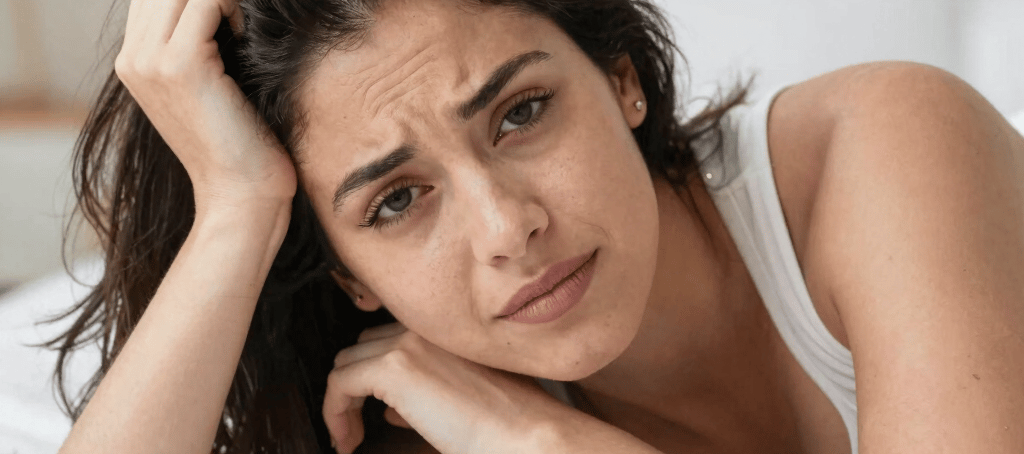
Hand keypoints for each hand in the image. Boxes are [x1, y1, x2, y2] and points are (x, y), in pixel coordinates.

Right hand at [115, 0, 295, 213]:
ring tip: (240, 28)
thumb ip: (200, 47)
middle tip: (237, 19)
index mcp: (132, 63)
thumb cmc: (238, 144)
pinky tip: (244, 37)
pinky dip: (232, 7)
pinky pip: (206, 1)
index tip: (228, 19)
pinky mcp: (179, 64)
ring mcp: (150, 61)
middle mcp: (132, 59)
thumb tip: (218, 8)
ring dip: (220, 0)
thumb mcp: (209, 87)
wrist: (240, 194)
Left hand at [324, 324, 566, 453]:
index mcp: (446, 330)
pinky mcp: (395, 367)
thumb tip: (392, 409)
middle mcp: (425, 327)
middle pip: (364, 347)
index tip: (379, 412)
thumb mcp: (469, 396)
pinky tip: (346, 440)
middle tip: (360, 426)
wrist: (526, 434)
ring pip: (347, 364)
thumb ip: (430, 391)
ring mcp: (409, 343)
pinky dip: (334, 412)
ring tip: (350, 436)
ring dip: (343, 401)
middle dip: (357, 387)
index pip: (391, 338)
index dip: (377, 374)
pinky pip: (339, 383)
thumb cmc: (512, 424)